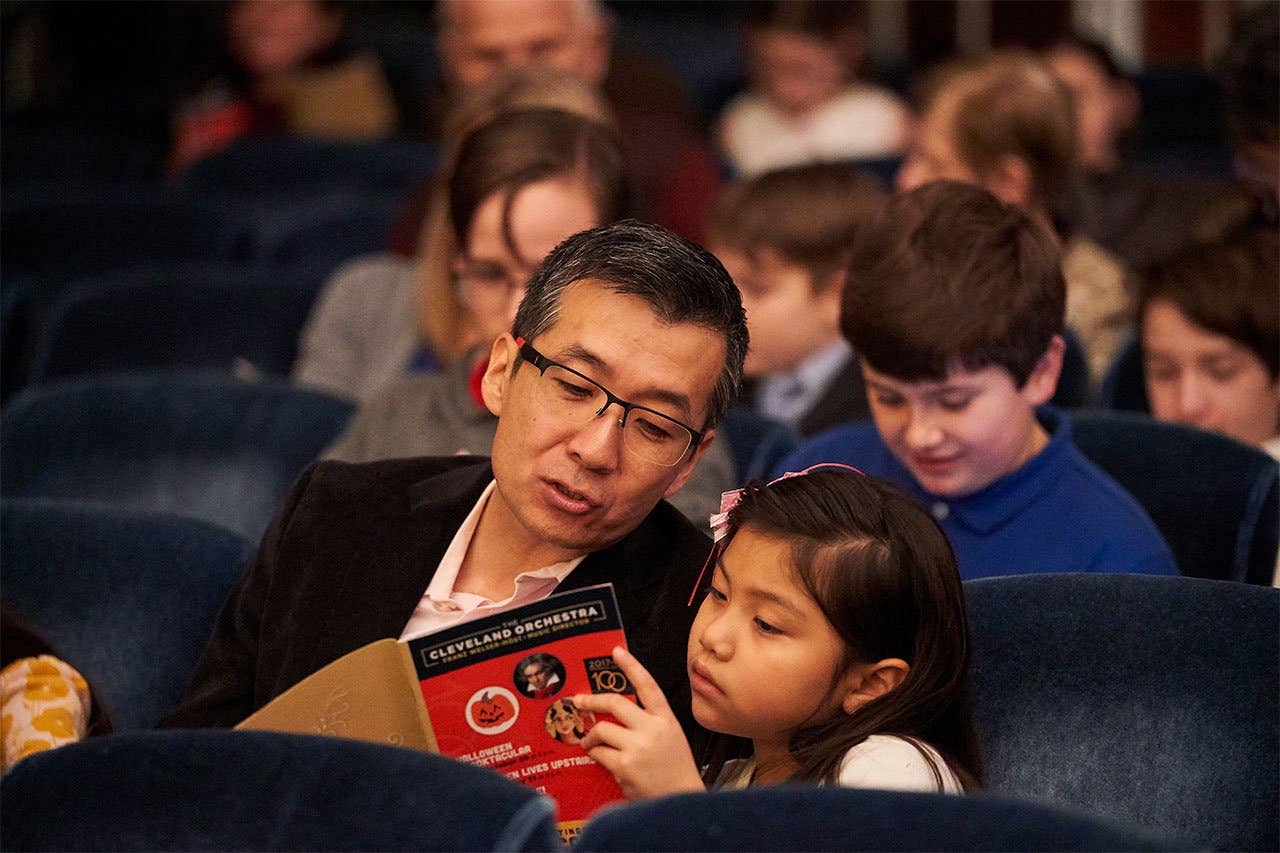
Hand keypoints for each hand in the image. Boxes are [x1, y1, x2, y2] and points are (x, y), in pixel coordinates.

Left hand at [573, 646, 704, 800]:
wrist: (680, 803)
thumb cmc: (673, 772)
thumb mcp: (670, 739)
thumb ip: (648, 724)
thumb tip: (613, 715)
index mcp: (666, 719)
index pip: (648, 685)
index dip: (631, 666)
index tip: (617, 651)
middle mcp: (653, 728)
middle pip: (615, 703)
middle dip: (592, 701)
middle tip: (579, 701)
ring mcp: (639, 746)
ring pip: (603, 729)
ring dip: (591, 736)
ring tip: (589, 742)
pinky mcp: (625, 764)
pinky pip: (598, 752)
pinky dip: (594, 754)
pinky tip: (599, 759)